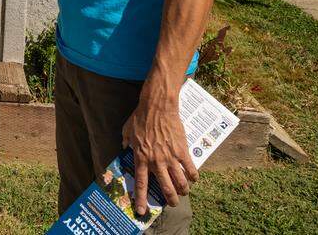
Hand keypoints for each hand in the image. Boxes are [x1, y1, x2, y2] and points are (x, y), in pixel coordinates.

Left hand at [121, 86, 196, 216]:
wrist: (158, 107)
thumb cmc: (140, 117)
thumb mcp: (127, 130)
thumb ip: (125, 141)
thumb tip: (124, 146)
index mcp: (141, 158)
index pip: (141, 184)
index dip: (140, 199)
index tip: (141, 211)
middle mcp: (156, 161)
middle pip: (165, 188)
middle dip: (170, 200)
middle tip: (172, 203)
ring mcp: (170, 157)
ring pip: (180, 182)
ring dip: (183, 190)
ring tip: (184, 192)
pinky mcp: (182, 151)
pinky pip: (190, 169)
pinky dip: (193, 176)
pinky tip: (193, 178)